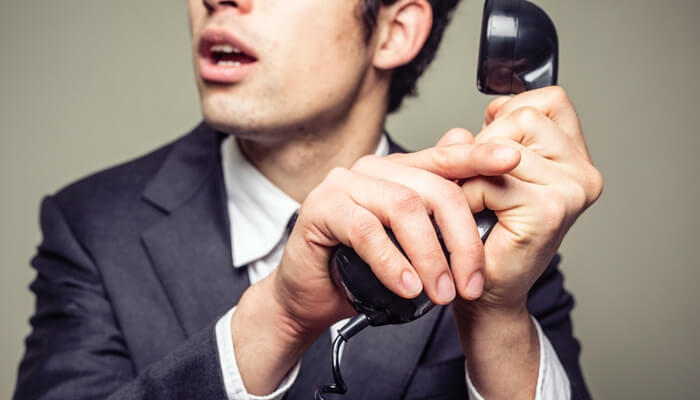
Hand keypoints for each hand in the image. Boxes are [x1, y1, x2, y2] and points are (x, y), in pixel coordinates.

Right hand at [232, 136, 520, 394]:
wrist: (312, 296)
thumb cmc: (363, 270)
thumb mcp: (412, 246)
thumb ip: (439, 217)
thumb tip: (481, 193)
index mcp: (397, 172)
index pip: (445, 159)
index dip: (478, 158)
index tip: (513, 161)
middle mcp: (372, 170)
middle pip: (432, 189)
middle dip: (460, 240)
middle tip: (470, 283)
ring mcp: (344, 184)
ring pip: (403, 207)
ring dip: (429, 256)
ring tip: (439, 294)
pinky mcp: (321, 207)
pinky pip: (365, 230)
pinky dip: (391, 261)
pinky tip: (406, 287)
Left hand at [458, 86, 603, 314]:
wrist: (485, 292)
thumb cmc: (483, 233)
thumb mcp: (482, 171)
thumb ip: (478, 140)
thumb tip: (470, 124)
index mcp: (575, 157)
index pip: (549, 99)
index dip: (509, 114)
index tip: (491, 147)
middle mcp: (582, 172)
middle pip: (524, 116)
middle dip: (486, 143)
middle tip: (478, 183)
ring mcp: (572, 190)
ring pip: (506, 145)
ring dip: (474, 170)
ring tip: (475, 200)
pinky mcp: (550, 209)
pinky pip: (492, 180)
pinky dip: (469, 195)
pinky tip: (474, 217)